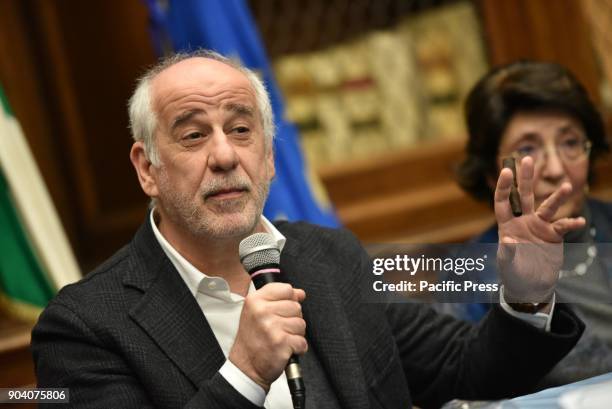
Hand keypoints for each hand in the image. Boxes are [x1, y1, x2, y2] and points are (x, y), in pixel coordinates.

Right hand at [229, 283, 306, 390]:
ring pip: (301, 324)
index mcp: (255, 300)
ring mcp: (271, 327)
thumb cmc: (252, 340)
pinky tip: (284, 349)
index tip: (282, 310)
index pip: (287, 289)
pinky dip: (297, 348)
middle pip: (296, 307)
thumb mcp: (257, 312)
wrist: (246, 366)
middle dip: (292, 319)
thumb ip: (278, 299)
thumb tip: (300, 293)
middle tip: (278, 329)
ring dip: (295, 334)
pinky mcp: (281, 343)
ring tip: (280, 339)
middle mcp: (262, 311)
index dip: (290, 300)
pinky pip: (302, 341)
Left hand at [494, 157, 584, 302]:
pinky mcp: (553, 235)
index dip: (504, 187)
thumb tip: (507, 239)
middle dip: (525, 178)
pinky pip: (563, 226)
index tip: (507, 170)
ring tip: (567, 186)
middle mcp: (523, 221)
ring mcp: (539, 227)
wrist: (530, 286)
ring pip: (548, 207)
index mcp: (507, 225)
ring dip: (557, 197)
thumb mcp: (507, 264)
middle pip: (524, 196)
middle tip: (528, 158)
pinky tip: (579, 221)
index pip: (503, 202)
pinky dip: (571, 223)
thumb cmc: (513, 274)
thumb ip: (507, 252)